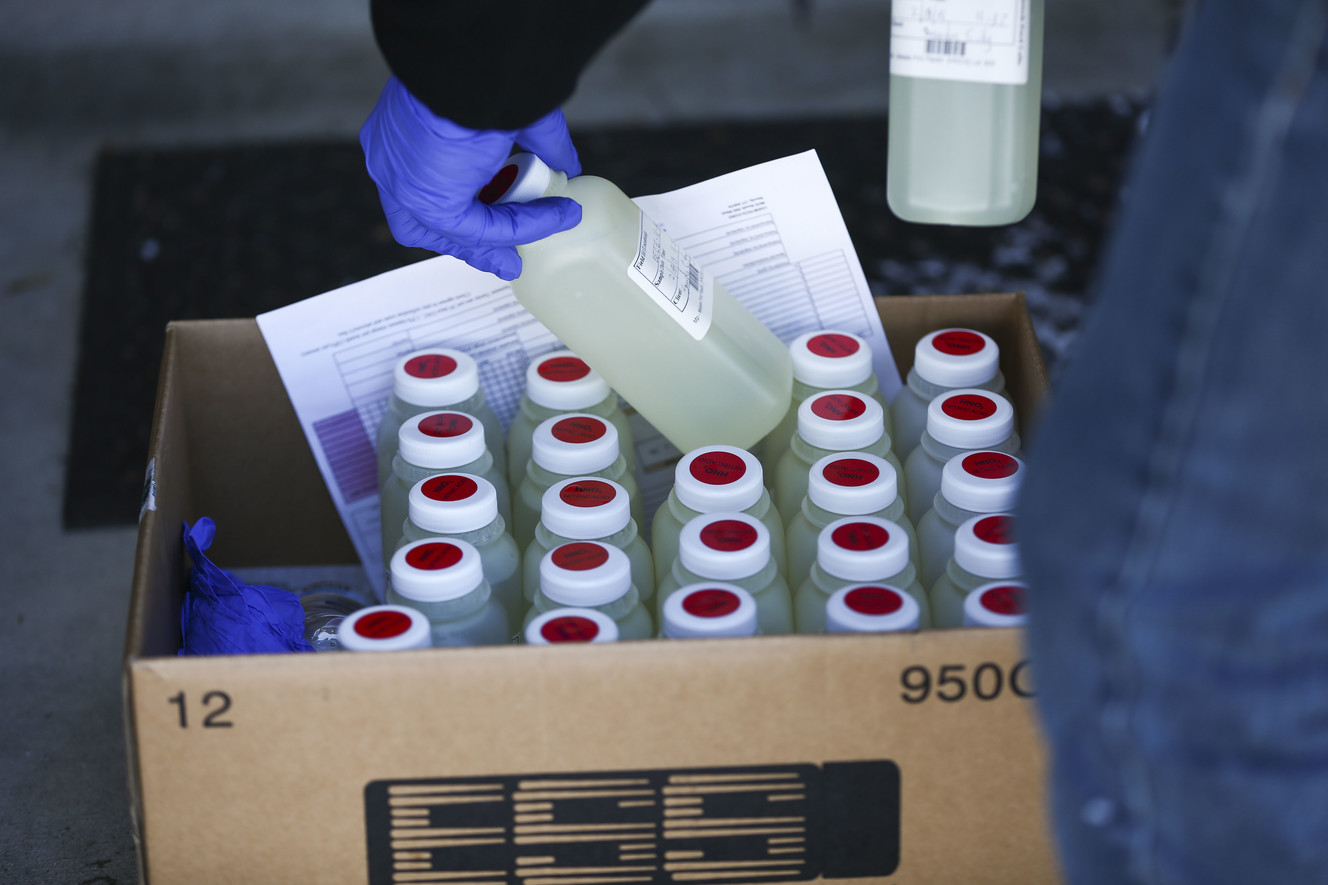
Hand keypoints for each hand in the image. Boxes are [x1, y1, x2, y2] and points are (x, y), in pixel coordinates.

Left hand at [359, 77, 582, 279]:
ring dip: (504, 238)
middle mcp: (392, 164)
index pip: (421, 189)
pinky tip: (554, 214)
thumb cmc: (478, 73)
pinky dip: (522, 226)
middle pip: (427, 225)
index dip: (457, 212)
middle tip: (508, 257)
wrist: (468, 62)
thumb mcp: (507, 112)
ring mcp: (404, 186)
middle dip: (473, 244)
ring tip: (547, 226)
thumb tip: (566, 164)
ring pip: (456, 232)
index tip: (489, 227)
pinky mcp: (430, 203)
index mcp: (397, 136)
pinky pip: (481, 229)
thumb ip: (536, 142)